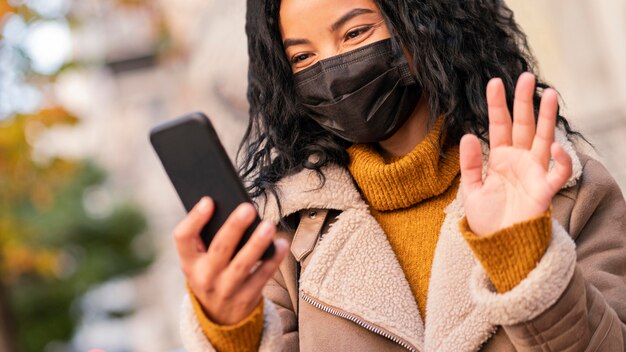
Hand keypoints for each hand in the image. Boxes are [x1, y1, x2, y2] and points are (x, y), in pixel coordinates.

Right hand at [173, 197, 288, 324]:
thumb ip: (208, 237)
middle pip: (219, 249)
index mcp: (189, 261)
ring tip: (268, 225)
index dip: (194, 219)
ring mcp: (226, 289)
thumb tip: (230, 206)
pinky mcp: (247, 297)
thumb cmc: (211, 272)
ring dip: (257, 244)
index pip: (183, 238)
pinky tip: (281, 244)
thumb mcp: (199, 260)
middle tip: (248, 208)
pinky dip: (273, 260)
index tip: (208, 201)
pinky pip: (262, 276)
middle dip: (234, 227)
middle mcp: (204, 276)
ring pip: (242, 265)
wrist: (219, 315)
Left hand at [459, 72, 572, 235]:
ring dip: (546, 117)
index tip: (493, 83)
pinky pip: (558, 172)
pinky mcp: (545, 190)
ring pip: (543, 138)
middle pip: (523, 125)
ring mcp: (534, 173)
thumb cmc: (488, 220)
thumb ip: (470, 164)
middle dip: (524, 101)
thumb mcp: (471, 191)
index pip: (498, 126)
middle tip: (525, 76)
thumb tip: (467, 136)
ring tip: (549, 93)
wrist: (500, 246)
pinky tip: (553, 144)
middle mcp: (518, 160)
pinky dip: (560, 159)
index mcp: (499, 159)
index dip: (497, 105)